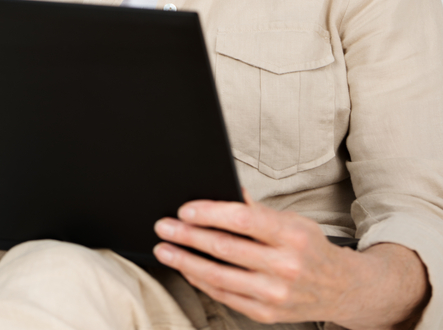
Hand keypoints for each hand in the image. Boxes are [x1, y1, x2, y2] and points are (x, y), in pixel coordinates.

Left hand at [153, 194, 428, 328]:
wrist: (340, 288)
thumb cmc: (309, 247)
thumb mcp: (292, 220)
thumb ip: (258, 210)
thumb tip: (227, 190)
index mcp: (291, 235)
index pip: (243, 220)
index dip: (210, 213)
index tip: (185, 210)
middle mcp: (284, 266)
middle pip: (225, 248)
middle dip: (188, 236)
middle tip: (164, 227)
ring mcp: (275, 294)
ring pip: (219, 276)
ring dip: (186, 261)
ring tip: (165, 249)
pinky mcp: (266, 314)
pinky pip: (225, 296)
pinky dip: (202, 281)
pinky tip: (187, 268)